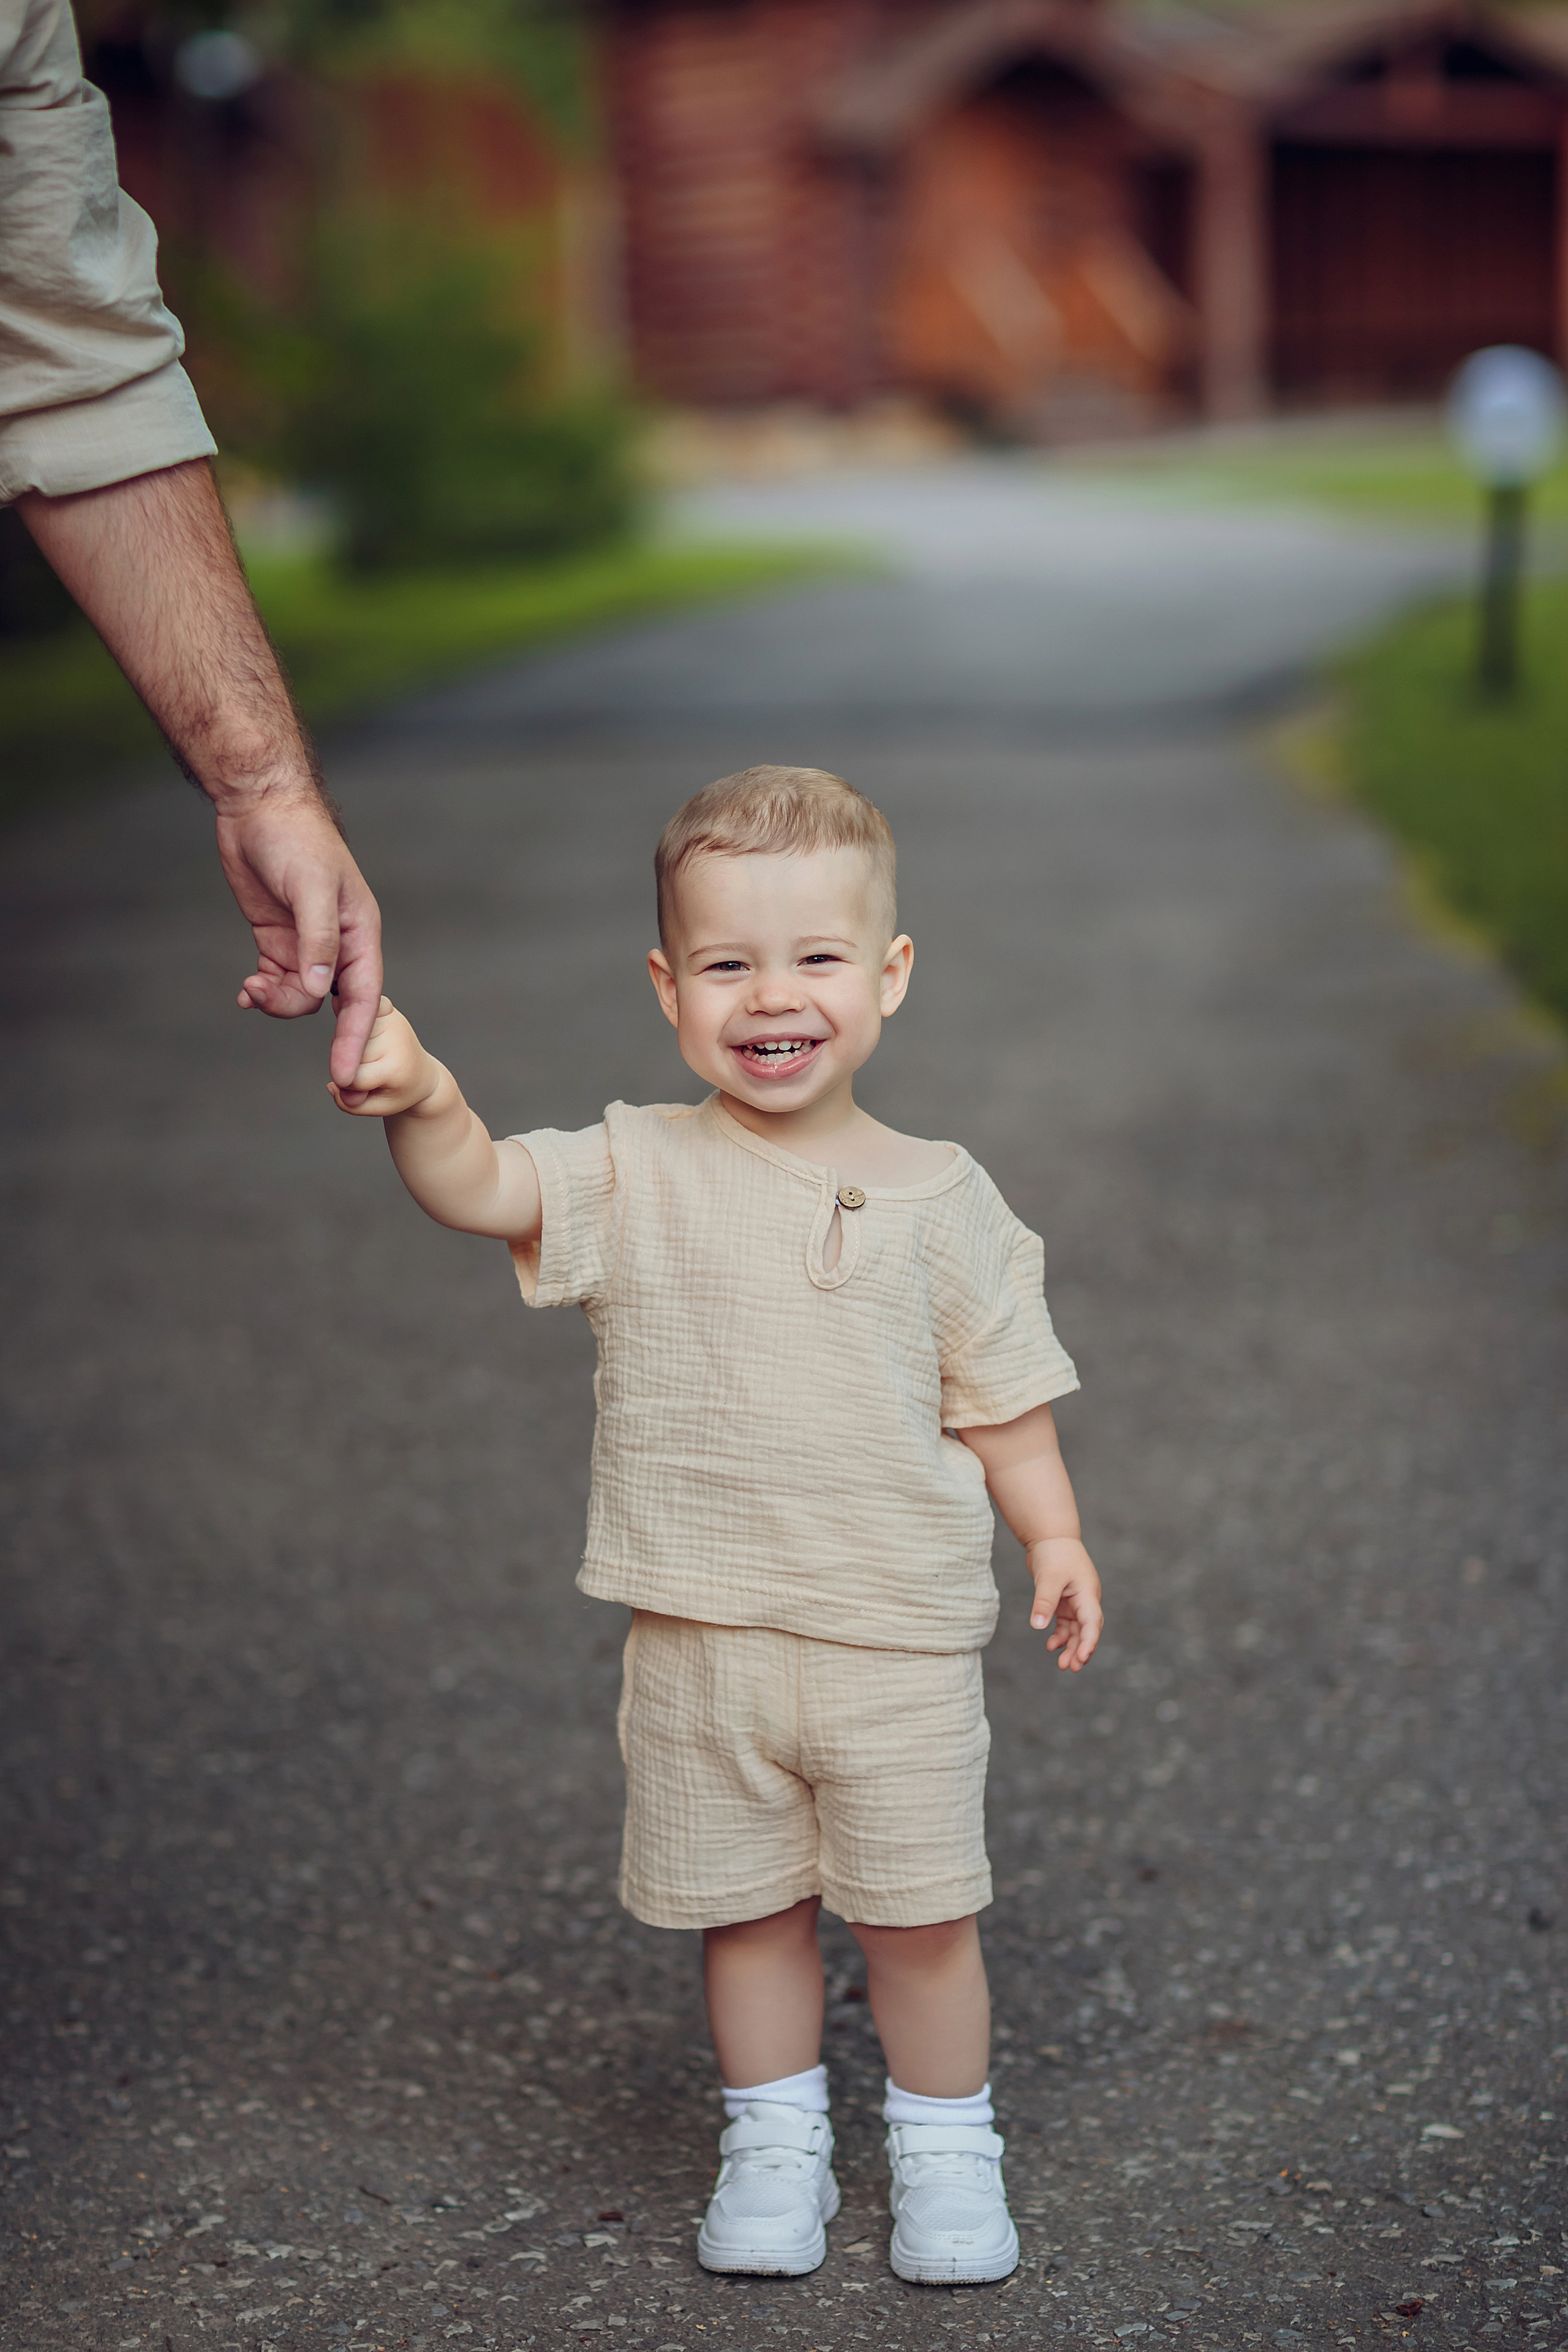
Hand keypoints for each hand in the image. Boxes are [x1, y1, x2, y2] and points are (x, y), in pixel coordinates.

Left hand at [220, 790, 383, 1086]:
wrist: (257, 806)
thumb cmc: (295, 838)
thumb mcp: (312, 888)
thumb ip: (318, 941)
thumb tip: (322, 991)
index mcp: (359, 933)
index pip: (364, 996)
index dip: (354, 1037)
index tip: (343, 1074)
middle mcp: (337, 945)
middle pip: (330, 1003)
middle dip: (303, 1017)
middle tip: (266, 1006)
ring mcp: (305, 945)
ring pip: (299, 996)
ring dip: (276, 1001)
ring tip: (251, 988)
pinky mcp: (276, 940)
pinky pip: (275, 983)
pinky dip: (262, 993)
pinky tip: (246, 992)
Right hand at [326, 999, 440, 1116]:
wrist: (422, 1074)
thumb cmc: (398, 1091)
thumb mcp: (377, 1109)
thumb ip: (348, 1104)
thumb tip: (331, 1083)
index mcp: (395, 1067)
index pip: (351, 1079)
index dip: (351, 1089)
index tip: (367, 1089)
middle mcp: (394, 1040)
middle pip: (347, 1056)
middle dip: (350, 1066)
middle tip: (372, 1070)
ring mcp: (390, 1020)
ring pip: (345, 1036)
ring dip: (350, 1047)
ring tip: (372, 1055)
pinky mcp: (385, 1006)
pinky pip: (354, 1008)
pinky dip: (352, 1019)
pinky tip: (362, 1028)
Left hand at [1027, 1536, 1102, 1670]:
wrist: (1050, 1536)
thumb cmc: (1054, 1553)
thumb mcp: (1048, 1578)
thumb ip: (1044, 1602)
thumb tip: (1038, 1626)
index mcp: (1088, 1594)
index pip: (1092, 1622)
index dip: (1089, 1641)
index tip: (1083, 1658)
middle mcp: (1085, 1600)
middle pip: (1087, 1631)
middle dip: (1081, 1650)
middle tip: (1071, 1668)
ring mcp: (1075, 1602)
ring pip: (1076, 1631)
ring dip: (1070, 1647)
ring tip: (1062, 1664)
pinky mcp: (1064, 1602)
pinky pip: (1065, 1624)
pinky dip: (1059, 1635)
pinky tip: (1050, 1644)